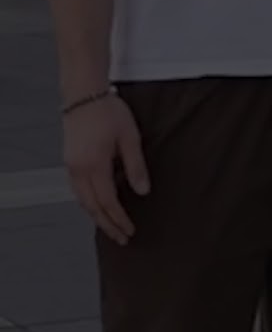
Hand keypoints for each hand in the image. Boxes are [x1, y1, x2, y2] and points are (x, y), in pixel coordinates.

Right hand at [62, 93, 149, 244]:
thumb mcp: (130, 138)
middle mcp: (78, 169)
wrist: (84, 93)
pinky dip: (88, 203)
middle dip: (107, 224)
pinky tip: (98, 207)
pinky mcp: (69, 160)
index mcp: (93, 165)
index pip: (107, 201)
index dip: (118, 219)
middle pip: (92, 206)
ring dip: (96, 216)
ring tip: (111, 227)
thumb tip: (143, 192)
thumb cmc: (109, 111)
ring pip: (82, 200)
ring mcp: (70, 165)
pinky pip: (77, 190)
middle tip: (122, 238)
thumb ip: (136, 167)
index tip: (130, 231)